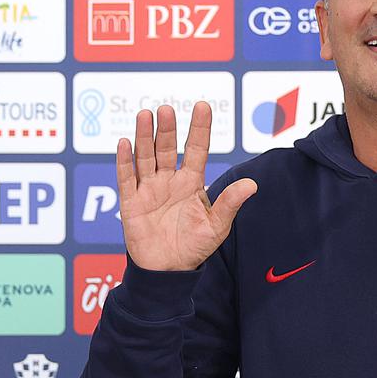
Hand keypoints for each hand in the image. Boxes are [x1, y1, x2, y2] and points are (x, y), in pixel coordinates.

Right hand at [117, 102, 256, 271]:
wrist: (168, 271)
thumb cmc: (194, 247)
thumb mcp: (217, 226)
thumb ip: (229, 203)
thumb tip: (252, 184)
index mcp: (191, 182)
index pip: (196, 148)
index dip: (199, 128)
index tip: (202, 106)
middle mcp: (169, 180)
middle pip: (166, 148)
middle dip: (166, 129)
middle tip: (166, 109)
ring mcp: (148, 189)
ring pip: (145, 157)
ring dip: (144, 136)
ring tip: (145, 115)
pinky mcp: (131, 202)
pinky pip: (126, 178)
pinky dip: (125, 161)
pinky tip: (125, 143)